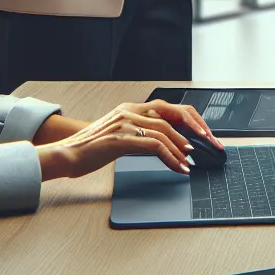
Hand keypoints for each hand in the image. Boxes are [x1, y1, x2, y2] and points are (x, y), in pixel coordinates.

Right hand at [34, 100, 219, 180]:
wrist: (65, 155)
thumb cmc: (91, 149)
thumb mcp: (119, 135)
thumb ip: (140, 133)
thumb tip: (167, 144)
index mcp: (131, 108)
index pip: (170, 107)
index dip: (191, 119)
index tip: (204, 134)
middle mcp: (131, 111)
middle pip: (173, 113)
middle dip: (195, 129)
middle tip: (208, 144)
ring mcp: (127, 123)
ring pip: (166, 130)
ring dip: (183, 148)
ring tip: (191, 162)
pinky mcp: (123, 138)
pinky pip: (155, 145)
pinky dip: (171, 157)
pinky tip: (178, 167)